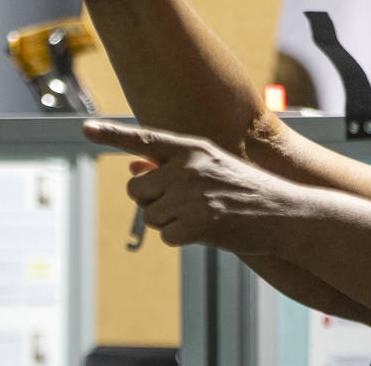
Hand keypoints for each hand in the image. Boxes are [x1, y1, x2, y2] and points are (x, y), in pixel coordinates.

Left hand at [84, 120, 301, 253]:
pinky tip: (208, 231)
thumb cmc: (246, 190)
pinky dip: (183, 240)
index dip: (111, 135)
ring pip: (150, 216)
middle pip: (136, 189)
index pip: (143, 138)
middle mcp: (188, 166)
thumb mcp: (210, 167)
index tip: (84, 129)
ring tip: (202, 217)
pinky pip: (167, 237)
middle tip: (182, 205)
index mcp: (192, 147)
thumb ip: (171, 166)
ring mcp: (193, 193)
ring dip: (169, 223)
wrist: (286, 213)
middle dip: (151, 202)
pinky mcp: (199, 222)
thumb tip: (131, 168)